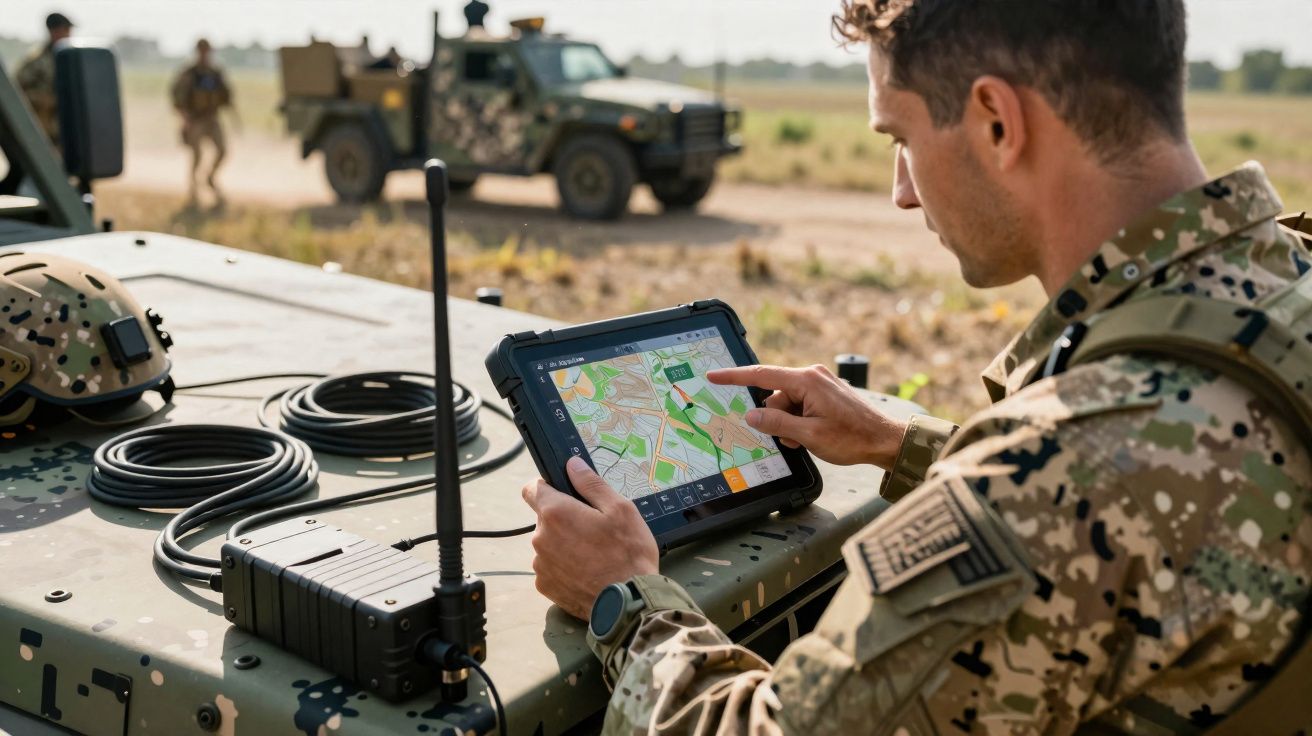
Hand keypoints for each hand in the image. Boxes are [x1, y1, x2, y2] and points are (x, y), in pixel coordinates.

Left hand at [522, 456, 658, 618]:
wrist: (629, 604)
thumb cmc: (628, 554)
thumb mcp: (620, 509)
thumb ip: (591, 483)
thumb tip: (572, 464)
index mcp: (556, 513)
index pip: (531, 489)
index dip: (547, 487)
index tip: (564, 493)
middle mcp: (540, 538)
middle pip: (545, 518)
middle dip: (564, 519)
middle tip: (594, 528)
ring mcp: (541, 564)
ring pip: (549, 543)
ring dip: (564, 544)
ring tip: (594, 553)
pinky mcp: (545, 586)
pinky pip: (551, 567)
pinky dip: (565, 566)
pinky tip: (588, 571)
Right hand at [708, 364, 907, 468]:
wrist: (885, 440)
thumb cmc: (852, 438)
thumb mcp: (809, 435)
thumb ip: (776, 423)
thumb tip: (752, 415)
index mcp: (807, 380)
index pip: (762, 375)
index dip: (735, 377)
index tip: (714, 375)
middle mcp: (812, 376)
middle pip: (774, 395)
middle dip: (776, 418)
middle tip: (792, 438)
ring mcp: (819, 384)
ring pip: (786, 403)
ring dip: (789, 423)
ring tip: (807, 439)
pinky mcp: (824, 393)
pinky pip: (799, 405)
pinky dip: (799, 421)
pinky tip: (812, 434)